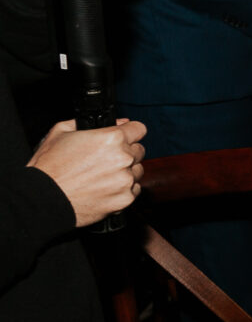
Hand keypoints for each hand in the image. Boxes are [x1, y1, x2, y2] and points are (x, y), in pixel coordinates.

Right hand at [29, 118, 146, 227]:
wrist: (42, 199)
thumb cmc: (49, 167)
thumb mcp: (61, 132)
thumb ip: (89, 122)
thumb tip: (118, 122)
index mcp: (112, 138)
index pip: (139, 129)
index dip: (130, 132)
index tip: (125, 137)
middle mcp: (123, 158)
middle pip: (139, 150)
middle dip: (126, 152)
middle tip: (106, 160)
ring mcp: (125, 180)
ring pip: (137, 171)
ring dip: (126, 172)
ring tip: (103, 176)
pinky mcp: (124, 199)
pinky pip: (133, 190)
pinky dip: (123, 189)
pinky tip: (104, 188)